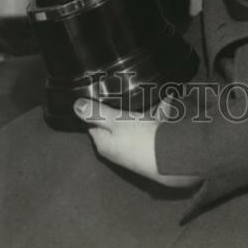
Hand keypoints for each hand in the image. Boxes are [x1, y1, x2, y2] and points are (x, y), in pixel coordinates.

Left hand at [73, 98, 200, 188]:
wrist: (171, 159)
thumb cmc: (138, 138)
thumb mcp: (115, 120)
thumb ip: (96, 112)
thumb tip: (76, 106)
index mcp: (104, 143)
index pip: (94, 125)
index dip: (96, 110)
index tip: (101, 94)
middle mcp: (118, 149)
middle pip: (116, 124)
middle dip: (123, 107)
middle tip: (127, 88)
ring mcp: (137, 148)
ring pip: (137, 122)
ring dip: (144, 108)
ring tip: (149, 90)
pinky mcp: (154, 147)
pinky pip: (153, 125)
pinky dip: (159, 112)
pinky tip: (167, 99)